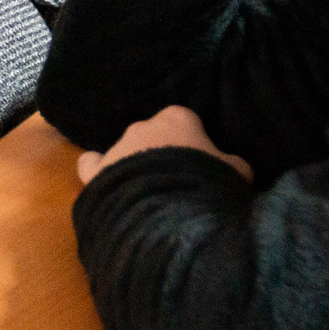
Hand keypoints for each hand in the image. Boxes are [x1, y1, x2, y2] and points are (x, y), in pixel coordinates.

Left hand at [76, 104, 252, 185]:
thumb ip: (233, 165)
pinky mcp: (96, 172)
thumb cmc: (208, 184)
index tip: (201, 166)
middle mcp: (142, 126)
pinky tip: (104, 185)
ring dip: (135, 167)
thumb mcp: (236, 174)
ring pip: (126, 152)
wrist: (167, 211)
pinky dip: (98, 173)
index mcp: (177, 118)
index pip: (186, 122)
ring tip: (149, 197)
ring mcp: (116, 148)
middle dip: (162, 155)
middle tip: (176, 184)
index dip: (194, 144)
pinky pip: (92, 165)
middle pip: (153, 137)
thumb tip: (236, 167)